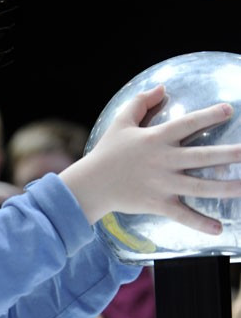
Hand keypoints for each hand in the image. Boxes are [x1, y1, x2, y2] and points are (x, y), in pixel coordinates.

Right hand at [60, 84, 240, 233]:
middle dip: (230, 154)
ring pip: (201, 187)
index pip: (187, 124)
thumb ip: (140, 102)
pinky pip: (182, 215)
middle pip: (203, 156)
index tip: (229, 110)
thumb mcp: (120, 122)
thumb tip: (162, 88)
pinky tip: (218, 229)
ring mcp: (163, 184)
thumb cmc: (107, 152)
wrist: (91, 184)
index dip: (209, 115)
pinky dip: (200, 223)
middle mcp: (164, 161)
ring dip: (227, 188)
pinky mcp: (158, 204)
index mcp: (155, 139)